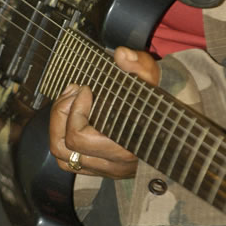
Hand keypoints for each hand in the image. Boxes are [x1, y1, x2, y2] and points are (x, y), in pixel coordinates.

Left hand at [49, 47, 159, 178]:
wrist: (168, 122)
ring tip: (68, 102)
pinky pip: (69, 162)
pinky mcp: (100, 169)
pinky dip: (63, 138)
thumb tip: (121, 55)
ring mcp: (105, 170)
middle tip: (72, 92)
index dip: (75, 110)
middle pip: (63, 147)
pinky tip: (72, 117)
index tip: (86, 89)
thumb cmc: (155, 100)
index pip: (79, 137)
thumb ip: (140, 65)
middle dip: (61, 115)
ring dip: (58, 127)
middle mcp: (113, 165)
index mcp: (126, 148)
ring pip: (62, 157)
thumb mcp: (152, 78)